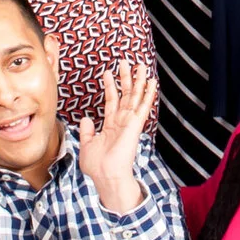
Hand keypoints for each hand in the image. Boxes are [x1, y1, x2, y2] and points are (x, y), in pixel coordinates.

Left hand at [78, 61, 157, 213]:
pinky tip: (152, 82)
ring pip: (135, 97)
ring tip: (142, 65)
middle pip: (125, 95)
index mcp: (111, 127)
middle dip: (126, 78)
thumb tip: (86, 119)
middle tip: (126, 62)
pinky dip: (148, 94)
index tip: (108, 72)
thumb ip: (87, 132)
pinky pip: (143, 107)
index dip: (110, 86)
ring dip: (139, 81)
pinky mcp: (135, 125)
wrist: (105, 176)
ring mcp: (129, 123)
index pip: (111, 101)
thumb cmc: (97, 167)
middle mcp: (122, 122)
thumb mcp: (87, 145)